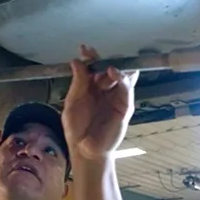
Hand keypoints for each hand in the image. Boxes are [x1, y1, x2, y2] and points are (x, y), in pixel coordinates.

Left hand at [61, 45, 137, 161]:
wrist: (85, 150)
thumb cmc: (77, 128)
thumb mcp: (73, 103)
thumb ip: (78, 83)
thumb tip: (77, 61)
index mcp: (91, 88)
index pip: (94, 69)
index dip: (91, 58)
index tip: (85, 49)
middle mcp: (105, 91)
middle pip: (108, 70)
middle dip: (104, 62)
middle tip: (96, 57)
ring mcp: (116, 98)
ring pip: (120, 78)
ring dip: (116, 69)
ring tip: (108, 67)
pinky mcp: (125, 108)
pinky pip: (127, 91)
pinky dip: (124, 81)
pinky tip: (115, 73)